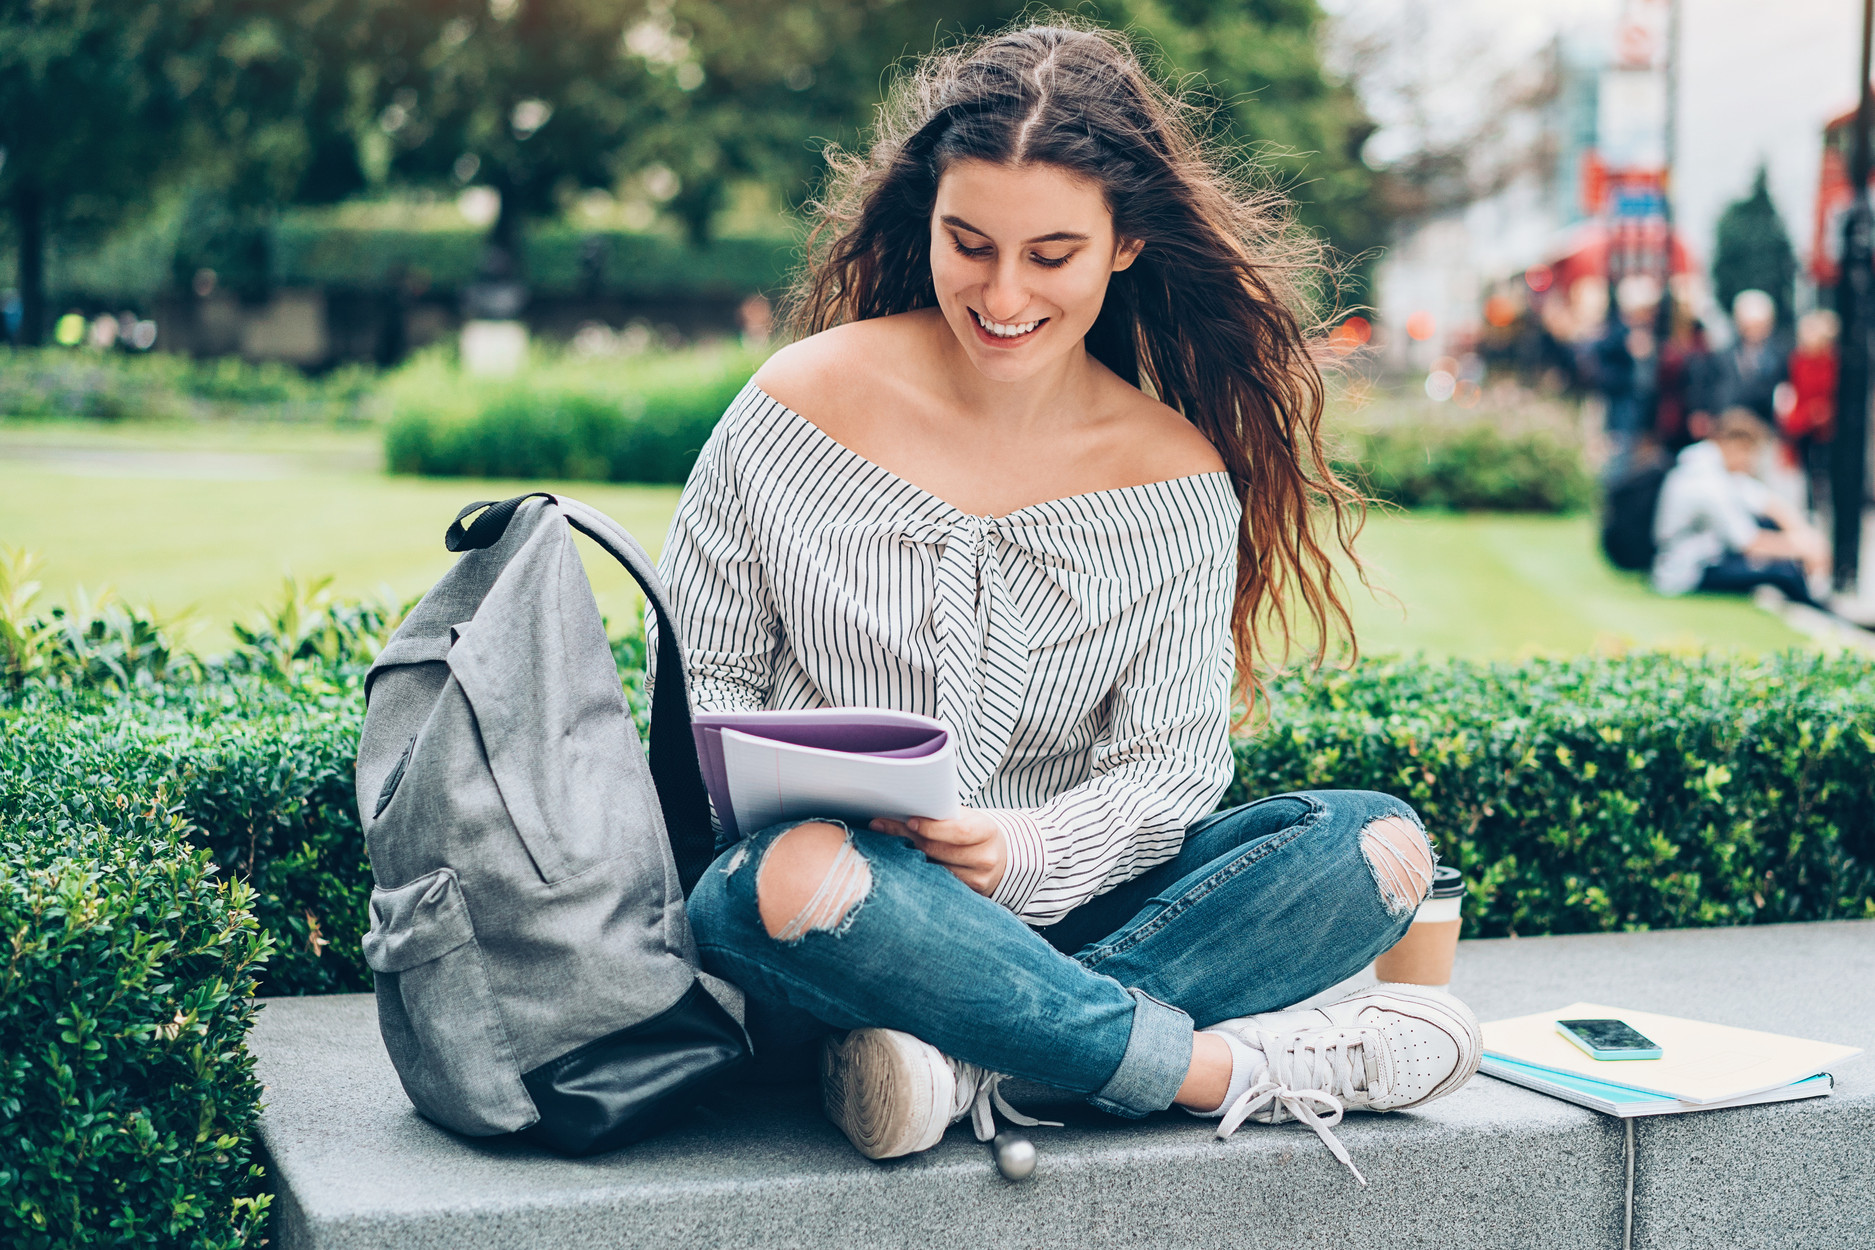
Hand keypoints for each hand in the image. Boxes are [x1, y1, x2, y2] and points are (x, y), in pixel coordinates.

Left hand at [870, 810, 1006, 897]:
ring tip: (888, 843)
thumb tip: (902, 812)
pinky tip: (904, 862)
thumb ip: (943, 815)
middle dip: (908, 837)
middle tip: (882, 826)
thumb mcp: (967, 818)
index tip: (909, 821)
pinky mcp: (967, 894)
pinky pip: (936, 882)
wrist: (999, 857)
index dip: (932, 828)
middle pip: (939, 850)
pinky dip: (918, 871)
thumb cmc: (975, 832)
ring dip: (908, 856)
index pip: (959, 831)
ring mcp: (976, 879)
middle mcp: (985, 858)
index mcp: (987, 831)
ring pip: (933, 869)